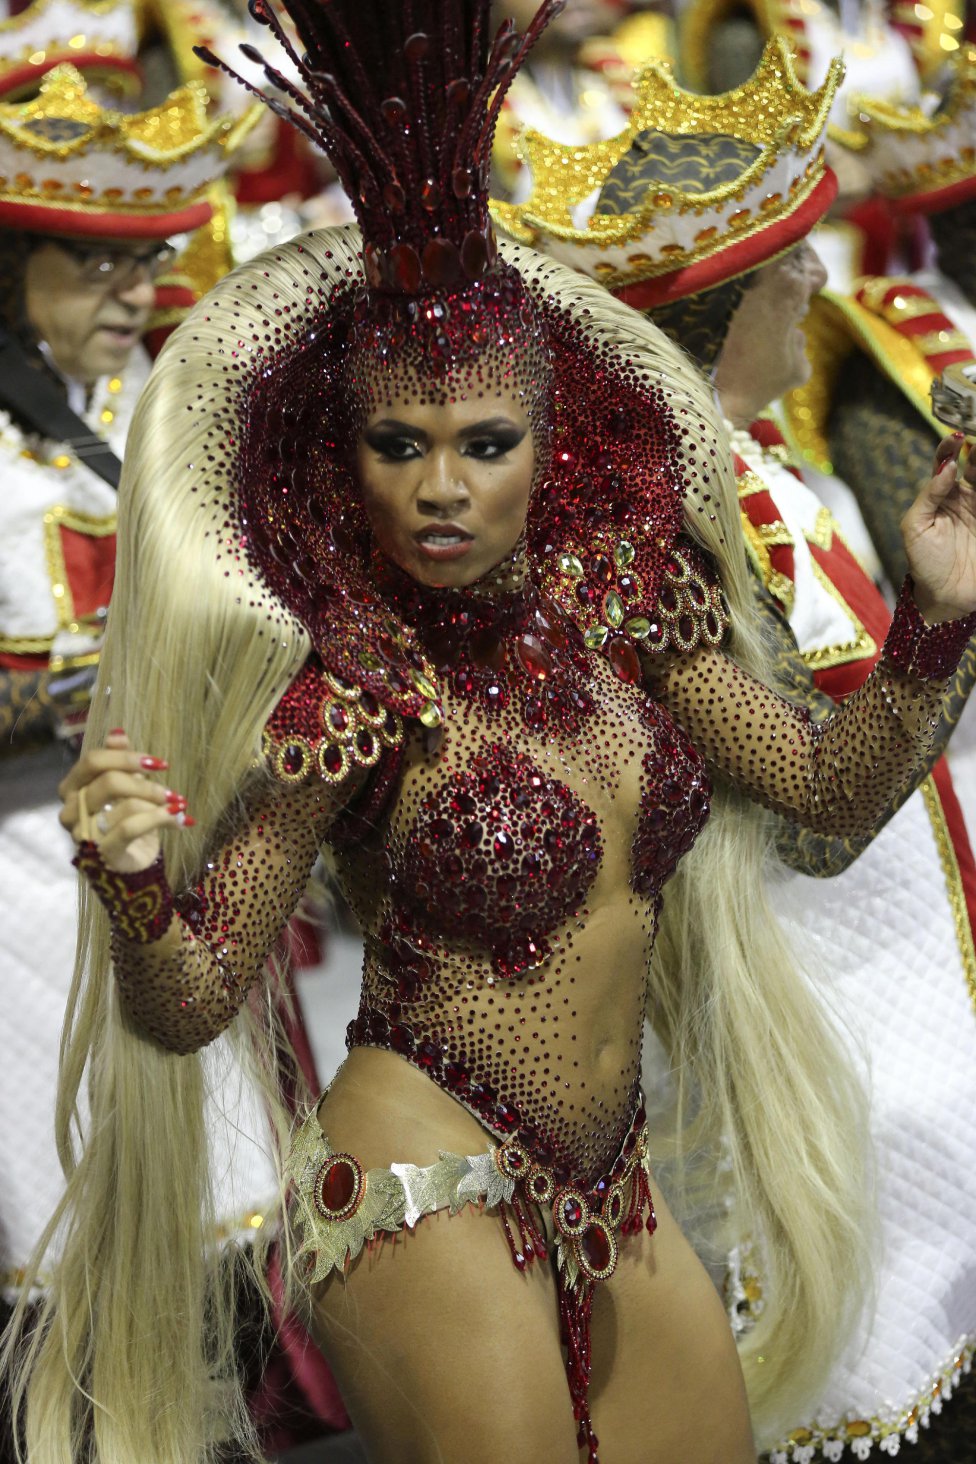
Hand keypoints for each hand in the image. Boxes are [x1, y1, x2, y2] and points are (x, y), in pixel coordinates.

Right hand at [58, 730, 192, 873]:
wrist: (133, 864)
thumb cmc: (127, 819)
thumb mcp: (126, 786)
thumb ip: (119, 760)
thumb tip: (117, 733)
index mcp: (72, 788)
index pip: (93, 761)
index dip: (127, 757)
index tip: (160, 763)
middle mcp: (70, 810)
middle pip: (108, 781)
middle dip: (146, 784)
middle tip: (172, 792)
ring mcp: (83, 834)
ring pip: (124, 805)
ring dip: (158, 804)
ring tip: (179, 807)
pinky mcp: (101, 854)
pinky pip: (131, 828)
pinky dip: (159, 819)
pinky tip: (180, 819)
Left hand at [901, 434, 975, 622]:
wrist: (946, 596)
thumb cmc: (924, 562)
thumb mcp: (914, 527)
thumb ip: (928, 495)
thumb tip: (946, 468)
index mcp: (942, 495)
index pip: (946, 462)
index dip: (950, 448)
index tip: (954, 438)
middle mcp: (966, 497)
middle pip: (975, 465)